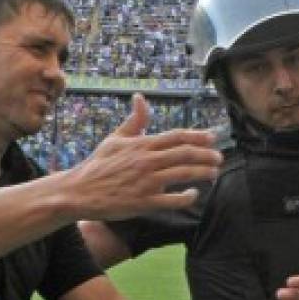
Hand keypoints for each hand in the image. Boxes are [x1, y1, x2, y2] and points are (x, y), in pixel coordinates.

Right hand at [63, 93, 221, 219]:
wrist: (79, 192)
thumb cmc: (98, 164)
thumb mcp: (115, 138)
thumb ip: (134, 120)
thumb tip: (140, 97)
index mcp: (142, 144)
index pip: (176, 137)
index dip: (197, 136)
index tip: (212, 137)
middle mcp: (147, 161)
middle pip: (185, 154)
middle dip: (206, 155)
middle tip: (219, 157)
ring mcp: (146, 182)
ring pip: (183, 174)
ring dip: (202, 172)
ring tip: (214, 172)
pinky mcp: (144, 202)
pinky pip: (172, 200)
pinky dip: (186, 197)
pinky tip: (193, 193)